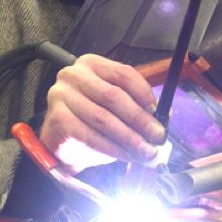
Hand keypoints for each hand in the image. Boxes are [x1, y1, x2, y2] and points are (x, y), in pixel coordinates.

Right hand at [40, 54, 165, 172]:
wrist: (61, 140)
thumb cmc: (91, 120)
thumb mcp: (114, 106)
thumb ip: (136, 105)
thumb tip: (164, 116)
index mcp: (92, 65)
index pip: (124, 74)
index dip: (144, 93)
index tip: (158, 113)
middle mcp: (74, 75)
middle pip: (114, 96)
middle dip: (140, 119)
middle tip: (157, 137)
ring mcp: (62, 96)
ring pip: (104, 119)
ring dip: (130, 139)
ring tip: (147, 152)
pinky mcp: (57, 120)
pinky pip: (91, 137)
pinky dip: (113, 149)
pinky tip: (127, 156)